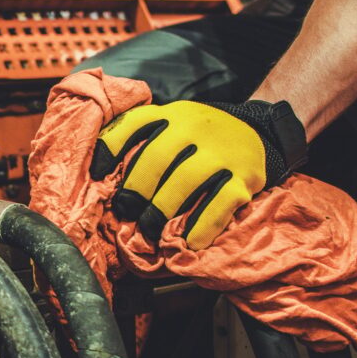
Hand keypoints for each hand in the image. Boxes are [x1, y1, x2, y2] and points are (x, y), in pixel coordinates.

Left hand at [90, 100, 306, 248]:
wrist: (260, 130)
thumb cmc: (201, 136)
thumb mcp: (174, 123)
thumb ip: (144, 136)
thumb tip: (102, 171)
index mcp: (173, 115)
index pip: (134, 124)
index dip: (110, 148)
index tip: (97, 175)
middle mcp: (195, 127)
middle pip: (156, 159)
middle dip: (135, 191)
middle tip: (125, 213)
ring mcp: (222, 152)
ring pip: (184, 182)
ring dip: (161, 211)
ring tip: (149, 231)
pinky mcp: (244, 177)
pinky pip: (219, 205)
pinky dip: (201, 227)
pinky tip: (188, 242)